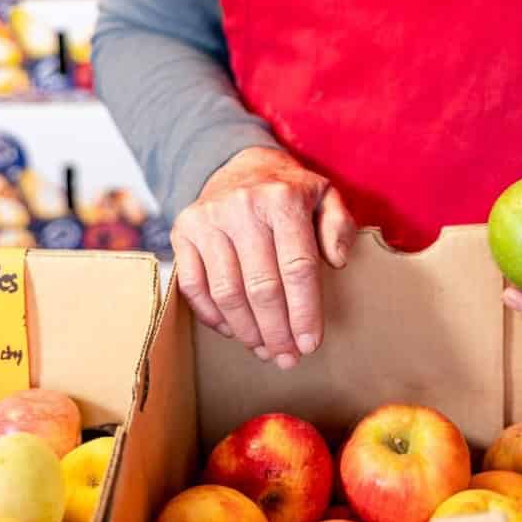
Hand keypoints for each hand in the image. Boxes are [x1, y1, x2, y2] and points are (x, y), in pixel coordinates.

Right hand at [170, 145, 356, 366]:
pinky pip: (194, 286)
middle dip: (277, 331)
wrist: (241, 163)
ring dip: (247, 331)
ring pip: (227, 292)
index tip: (310, 343)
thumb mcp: (325, 196)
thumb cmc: (289, 190)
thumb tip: (338, 261)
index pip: (298, 267)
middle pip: (262, 287)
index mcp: (284, 198)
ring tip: (264, 350)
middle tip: (287, 357)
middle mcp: (243, 206)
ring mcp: (208, 219)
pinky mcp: (183, 230)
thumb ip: (339, 226)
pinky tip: (234, 331)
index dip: (305, 312)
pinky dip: (213, 316)